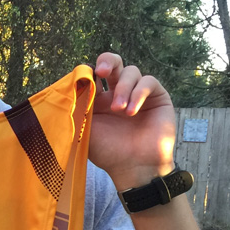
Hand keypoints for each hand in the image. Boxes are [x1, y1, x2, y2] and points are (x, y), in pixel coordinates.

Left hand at [89, 53, 175, 190]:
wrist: (134, 167)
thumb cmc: (108, 152)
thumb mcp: (85, 129)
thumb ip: (78, 107)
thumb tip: (72, 84)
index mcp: (99, 100)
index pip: (94, 75)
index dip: (90, 72)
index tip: (86, 79)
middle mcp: (118, 93)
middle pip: (114, 63)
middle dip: (108, 61)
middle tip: (102, 72)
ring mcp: (138, 94)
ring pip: (131, 71)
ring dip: (123, 88)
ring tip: (120, 111)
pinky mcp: (157, 96)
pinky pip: (148, 81)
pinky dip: (138, 93)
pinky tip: (132, 111)